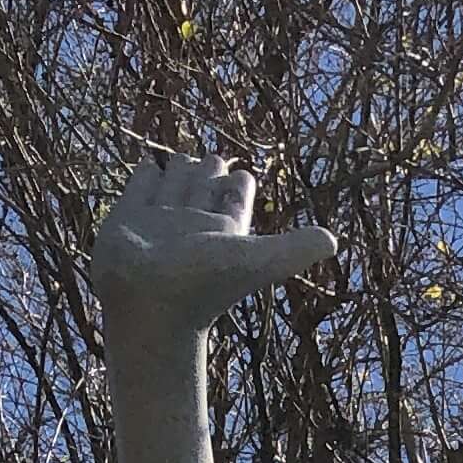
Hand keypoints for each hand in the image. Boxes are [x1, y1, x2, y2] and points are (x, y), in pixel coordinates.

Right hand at [92, 150, 335, 332]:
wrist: (145, 307)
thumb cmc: (199, 286)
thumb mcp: (252, 260)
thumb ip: (292, 250)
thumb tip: (335, 240)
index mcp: (224, 232)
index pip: (235, 202)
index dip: (241, 186)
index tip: (244, 174)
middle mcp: (193, 225)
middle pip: (205, 188)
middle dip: (211, 172)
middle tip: (215, 157)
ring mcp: (160, 221)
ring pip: (174, 185)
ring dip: (181, 170)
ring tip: (185, 156)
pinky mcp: (127, 218)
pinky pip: (140, 189)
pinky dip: (147, 176)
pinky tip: (150, 165)